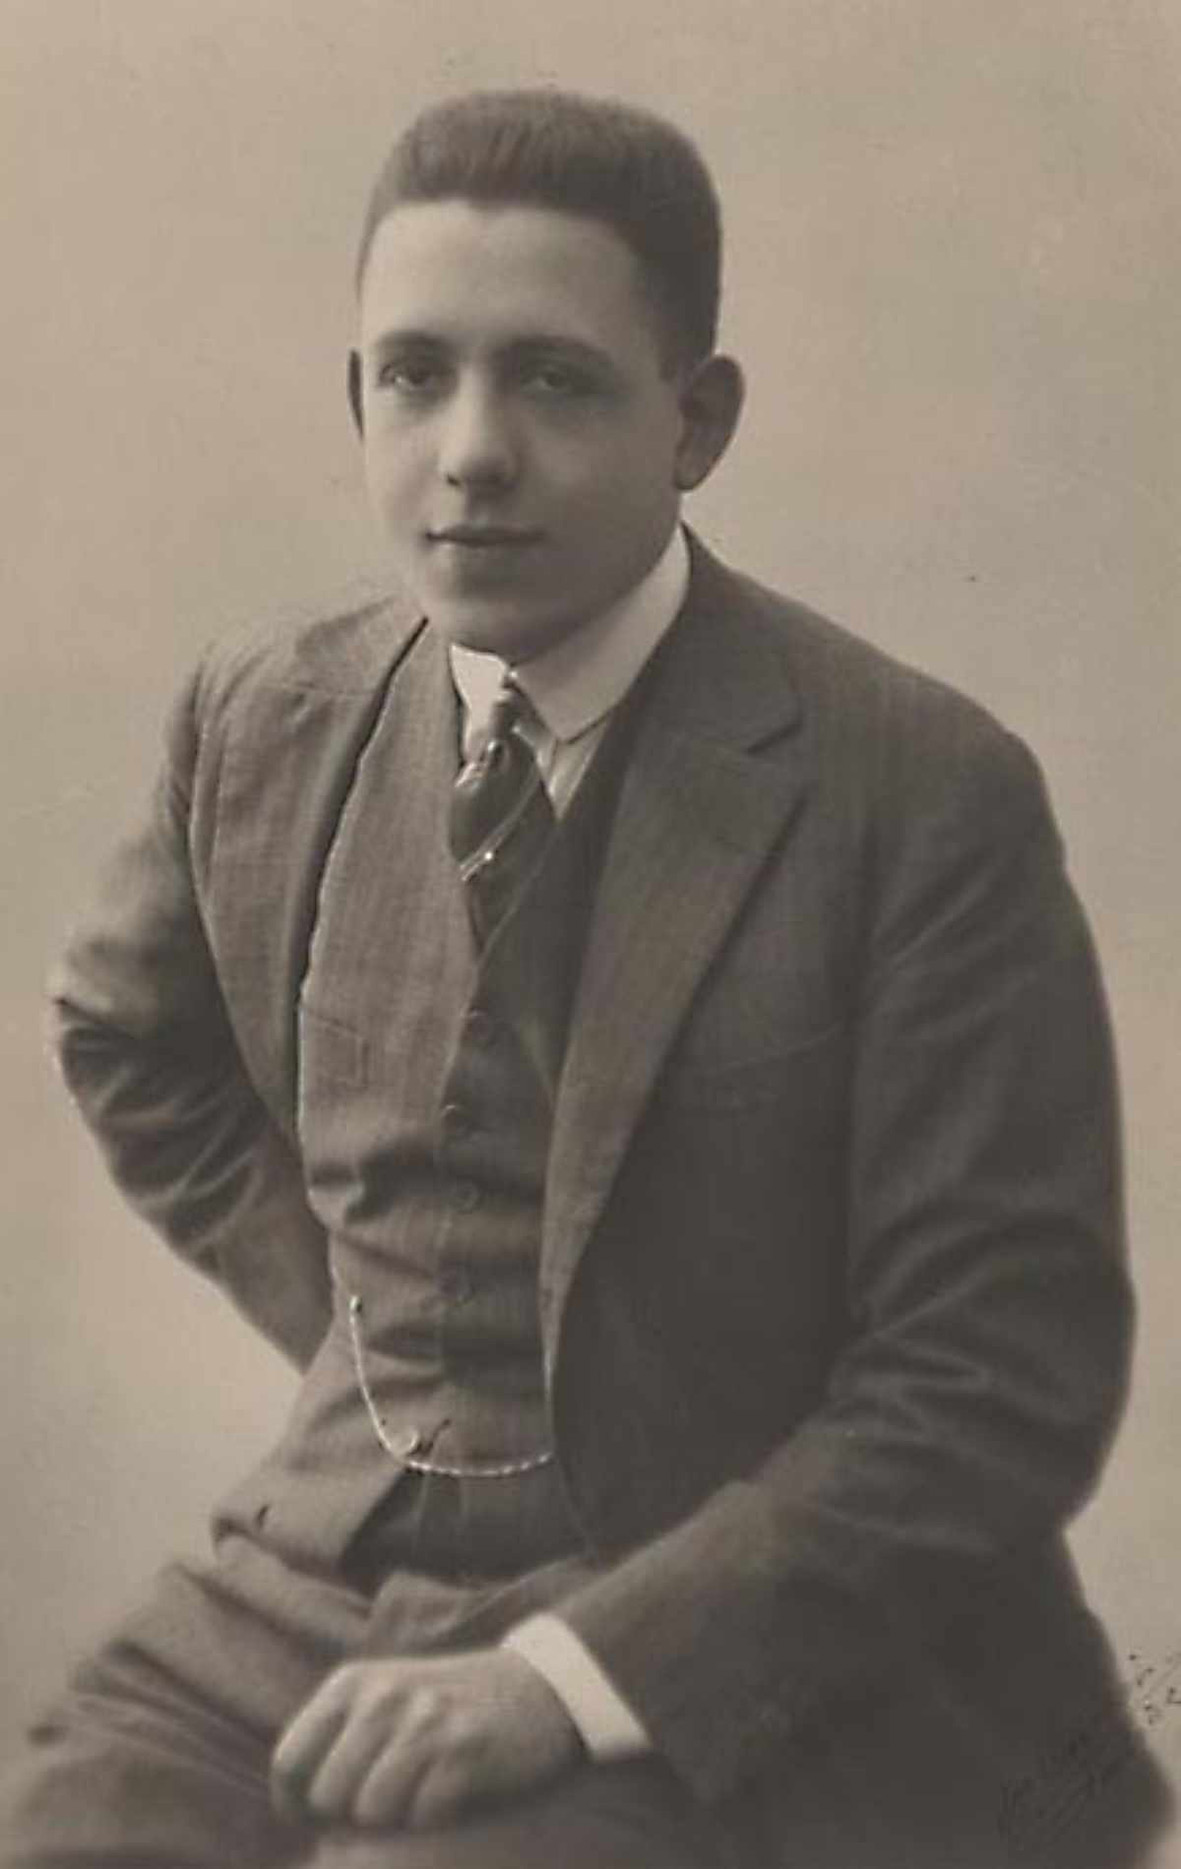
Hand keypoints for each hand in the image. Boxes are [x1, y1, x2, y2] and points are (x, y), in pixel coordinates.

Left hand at [270, 1646, 581, 1831]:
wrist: (539, 1688)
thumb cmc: (448, 1708)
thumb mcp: (384, 1699)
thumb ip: (338, 1738)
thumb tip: (294, 1806)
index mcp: (352, 1683)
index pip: (289, 1760)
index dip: (297, 1805)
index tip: (323, 1820)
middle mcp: (382, 1695)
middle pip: (327, 1795)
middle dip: (351, 1814)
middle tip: (389, 1802)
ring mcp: (424, 1720)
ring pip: (371, 1810)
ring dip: (395, 1818)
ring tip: (421, 1792)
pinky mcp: (464, 1749)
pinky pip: (421, 1815)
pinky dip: (434, 1817)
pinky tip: (454, 1791)